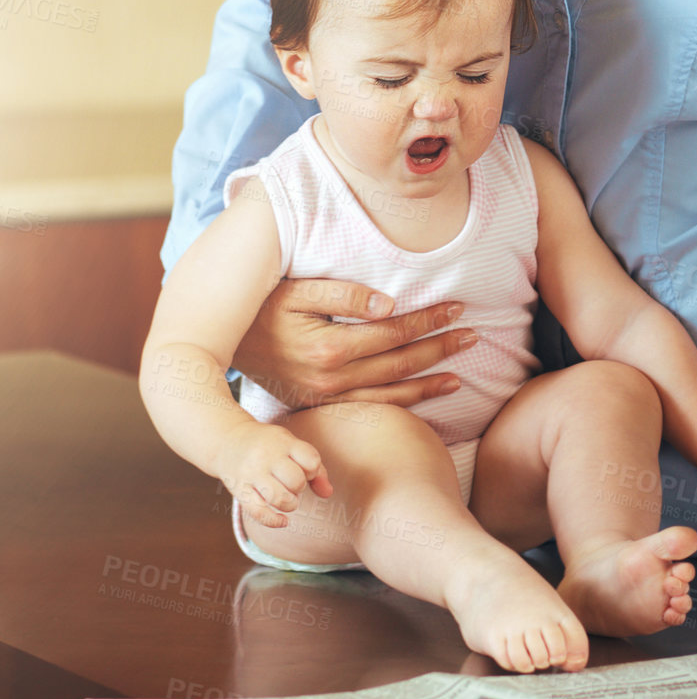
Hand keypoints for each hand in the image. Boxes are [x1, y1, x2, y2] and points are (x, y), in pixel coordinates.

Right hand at [218, 421, 331, 529]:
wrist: (228, 440)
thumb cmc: (269, 445)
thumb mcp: (292, 446)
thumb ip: (314, 467)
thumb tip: (328, 494)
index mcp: (283, 442)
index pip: (311, 460)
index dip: (313, 470)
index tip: (305, 469)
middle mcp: (266, 457)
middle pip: (296, 481)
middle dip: (300, 487)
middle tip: (292, 483)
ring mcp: (251, 474)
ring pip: (279, 498)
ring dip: (290, 504)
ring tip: (288, 498)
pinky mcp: (239, 490)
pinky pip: (258, 512)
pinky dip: (274, 521)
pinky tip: (283, 521)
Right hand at [232, 278, 475, 408]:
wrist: (222, 345)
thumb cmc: (265, 307)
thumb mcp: (298, 291)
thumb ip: (344, 295)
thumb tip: (390, 304)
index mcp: (329, 347)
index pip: (394, 333)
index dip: (428, 320)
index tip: (457, 307)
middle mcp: (331, 379)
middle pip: (400, 364)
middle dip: (440, 349)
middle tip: (472, 335)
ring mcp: (328, 398)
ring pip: (392, 394)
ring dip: (430, 381)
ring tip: (462, 373)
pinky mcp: (323, 407)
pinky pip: (374, 408)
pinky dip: (406, 403)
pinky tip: (429, 395)